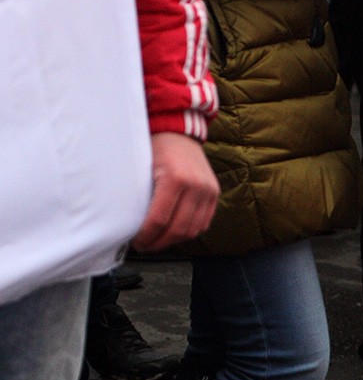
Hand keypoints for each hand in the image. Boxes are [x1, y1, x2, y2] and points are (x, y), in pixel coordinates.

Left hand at [132, 131, 219, 251]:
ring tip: (159, 241)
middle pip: (178, 229)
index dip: (147, 236)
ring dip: (175, 240)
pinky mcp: (215, 193)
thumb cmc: (156, 148)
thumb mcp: (143, 168)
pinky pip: (204, 223)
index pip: (160, 219)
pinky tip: (175, 232)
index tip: (138, 242)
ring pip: (193, 229)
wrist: (179, 133)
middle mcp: (196, 186)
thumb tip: (131, 224)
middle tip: (146, 246)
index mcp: (176, 179)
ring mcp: (208, 190)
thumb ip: (142, 196)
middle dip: (159, 242)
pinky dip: (190, 232)